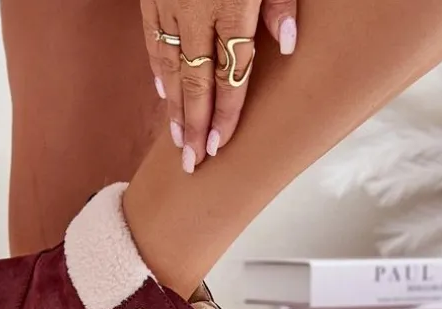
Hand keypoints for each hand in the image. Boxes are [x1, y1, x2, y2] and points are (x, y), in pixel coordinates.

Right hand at [142, 0, 297, 171]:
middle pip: (196, 82)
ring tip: (178, 139)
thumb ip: (279, 2)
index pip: (231, 73)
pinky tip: (163, 93)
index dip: (226, 112)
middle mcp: (196, 12)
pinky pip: (152, 39)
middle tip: (192, 159)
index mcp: (232, 5)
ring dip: (174, 107)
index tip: (218, 144)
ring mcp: (170, 4)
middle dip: (194, 125)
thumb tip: (288, 43)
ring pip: (170, 67)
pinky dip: (158, 69)